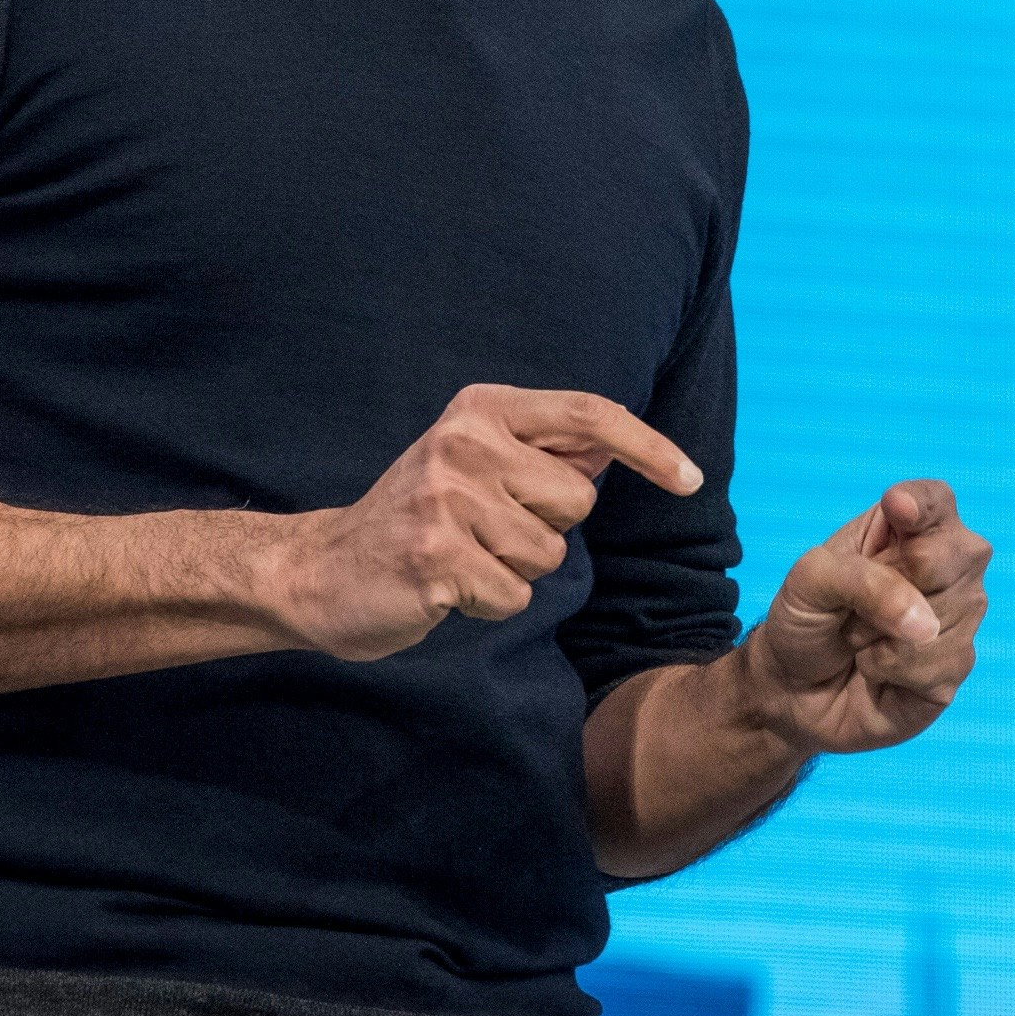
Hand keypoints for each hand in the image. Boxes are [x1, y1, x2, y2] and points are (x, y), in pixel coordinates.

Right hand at [264, 383, 701, 660]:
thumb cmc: (416, 520)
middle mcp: (464, 442)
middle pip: (575, 500)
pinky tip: (448, 589)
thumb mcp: (475, 464)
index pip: (589, 415)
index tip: (691, 479)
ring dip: (514, 572)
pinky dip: (490, 605)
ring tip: (462, 560)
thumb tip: (615, 446)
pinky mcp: (436, 556)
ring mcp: (447, 499)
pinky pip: (514, 595)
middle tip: (484, 531)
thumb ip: (542, 451)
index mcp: (481, 409)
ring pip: (548, 554)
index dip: (649, 447)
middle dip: (545, 529)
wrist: (323, 571)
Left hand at [735, 479, 990, 753]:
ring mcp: (959, 615)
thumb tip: (925, 622)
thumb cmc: (805, 620)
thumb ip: (864, 581)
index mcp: (909, 527)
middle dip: (888, 589)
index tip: (897, 507)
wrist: (793, 689)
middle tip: (855, 607)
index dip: (922, 504)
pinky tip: (880, 670)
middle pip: (952, 558)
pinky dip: (891, 671)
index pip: (935, 500)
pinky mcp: (955, 666)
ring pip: (941, 618)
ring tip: (864, 640)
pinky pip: (936, 665)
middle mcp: (948, 564)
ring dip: (882, 638)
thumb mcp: (811, 581)